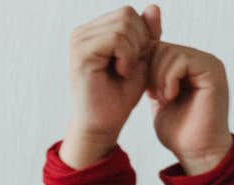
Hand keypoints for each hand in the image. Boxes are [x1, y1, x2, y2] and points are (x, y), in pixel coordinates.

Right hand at [61, 5, 162, 168]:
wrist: (105, 123)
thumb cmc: (120, 95)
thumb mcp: (141, 57)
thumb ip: (147, 32)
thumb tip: (154, 6)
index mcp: (93, 31)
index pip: (128, 13)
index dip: (142, 35)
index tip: (136, 61)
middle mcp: (82, 33)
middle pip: (127, 14)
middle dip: (139, 41)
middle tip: (131, 67)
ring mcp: (78, 41)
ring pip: (123, 24)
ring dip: (134, 51)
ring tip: (124, 71)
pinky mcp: (81, 53)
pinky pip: (116, 38)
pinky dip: (127, 56)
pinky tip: (120, 72)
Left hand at [148, 42, 231, 174]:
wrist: (197, 152)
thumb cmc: (179, 131)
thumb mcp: (159, 98)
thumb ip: (154, 78)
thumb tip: (138, 58)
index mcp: (190, 64)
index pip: (158, 48)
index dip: (144, 67)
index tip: (146, 91)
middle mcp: (202, 60)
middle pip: (162, 46)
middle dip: (150, 72)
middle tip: (154, 96)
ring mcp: (209, 64)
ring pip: (170, 52)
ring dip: (158, 78)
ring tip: (163, 99)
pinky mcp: (213, 72)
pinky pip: (182, 61)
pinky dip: (169, 79)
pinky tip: (170, 98)